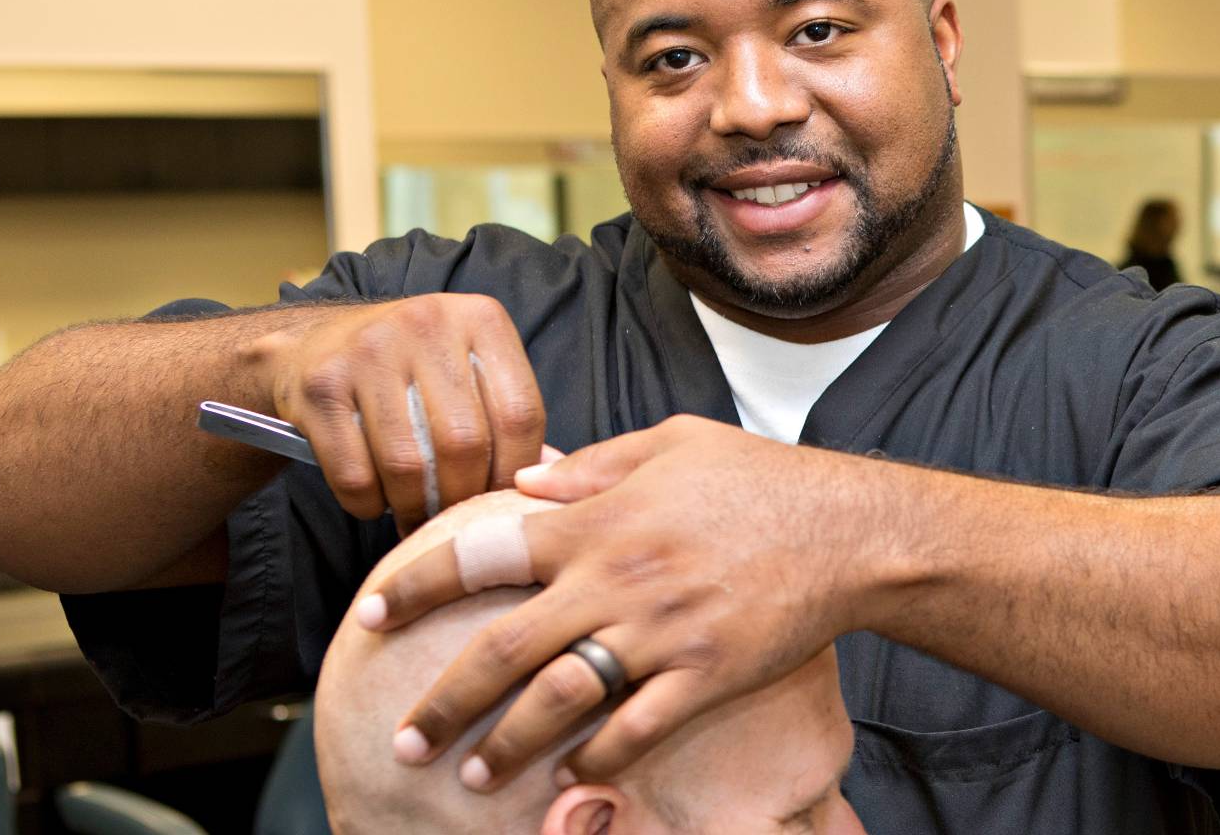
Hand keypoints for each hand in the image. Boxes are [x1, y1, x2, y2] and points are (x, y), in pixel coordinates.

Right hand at [242, 294, 545, 533]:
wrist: (313, 343)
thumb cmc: (409, 368)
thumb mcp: (467, 368)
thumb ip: (505, 415)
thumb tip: (543, 481)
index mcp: (480, 318)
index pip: (520, 413)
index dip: (516, 472)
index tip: (501, 502)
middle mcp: (426, 323)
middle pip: (464, 443)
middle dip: (461, 498)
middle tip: (453, 518)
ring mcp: (368, 350)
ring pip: (407, 465)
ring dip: (413, 508)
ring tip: (417, 517)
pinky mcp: (320, 385)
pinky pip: (355, 475)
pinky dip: (368, 505)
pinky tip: (375, 499)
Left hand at [356, 415, 898, 789]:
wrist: (850, 529)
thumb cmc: (761, 478)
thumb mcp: (672, 441)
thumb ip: (593, 464)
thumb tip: (526, 483)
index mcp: (598, 520)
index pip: (481, 551)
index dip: (416, 585)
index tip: (369, 613)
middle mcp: (617, 580)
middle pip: (503, 650)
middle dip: (442, 701)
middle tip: (404, 739)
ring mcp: (661, 634)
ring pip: (559, 702)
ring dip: (506, 746)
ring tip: (470, 775)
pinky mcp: (707, 676)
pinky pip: (636, 730)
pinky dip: (596, 759)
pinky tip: (568, 778)